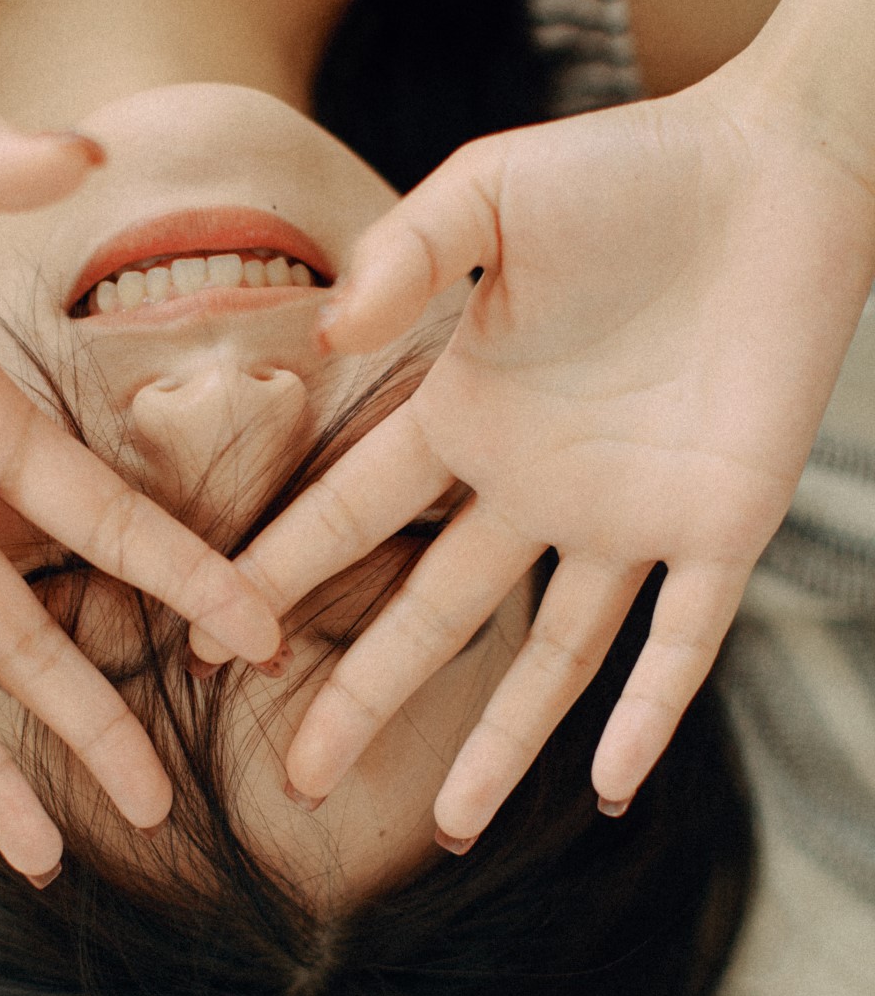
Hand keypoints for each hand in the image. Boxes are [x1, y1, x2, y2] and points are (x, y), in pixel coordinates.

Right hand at [192, 71, 874, 841]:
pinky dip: (647, 714)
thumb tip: (328, 333)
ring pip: (550, 656)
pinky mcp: (721, 526)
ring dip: (497, 743)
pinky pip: (680, 642)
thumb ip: (409, 254)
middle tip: (296, 777)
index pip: (354, 515)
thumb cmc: (629, 169)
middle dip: (363, 695)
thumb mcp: (492, 193)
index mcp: (466, 413)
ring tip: (442, 826)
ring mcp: (627, 516)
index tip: (213, 636)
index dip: (282, 576)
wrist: (781, 170)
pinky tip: (603, 787)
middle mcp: (534, 485)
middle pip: (432, 613)